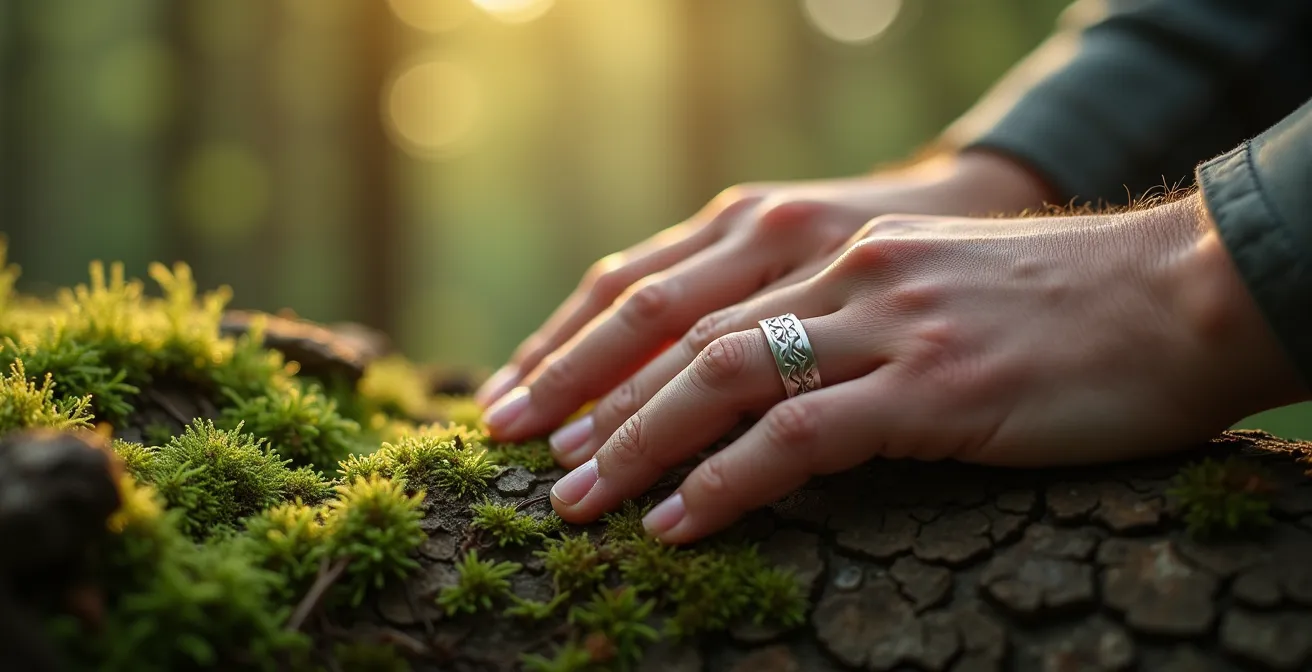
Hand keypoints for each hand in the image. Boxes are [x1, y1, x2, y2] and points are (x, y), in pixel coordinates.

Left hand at [547, 192, 1308, 543]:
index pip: (665, 283)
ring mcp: (884, 320)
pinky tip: (681, 521)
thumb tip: (736, 369)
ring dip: (634, 441)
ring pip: (720, 376)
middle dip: (579, 389)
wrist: (1173, 293)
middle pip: (671, 324)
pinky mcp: (933, 384)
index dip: (582, 337)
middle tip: (511, 444)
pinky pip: (800, 435)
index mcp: (823, 238)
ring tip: (577, 500)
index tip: (523, 389)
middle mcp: (838, 265)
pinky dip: (728, 481)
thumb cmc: (1042, 304)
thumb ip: (823, 309)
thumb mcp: (909, 283)